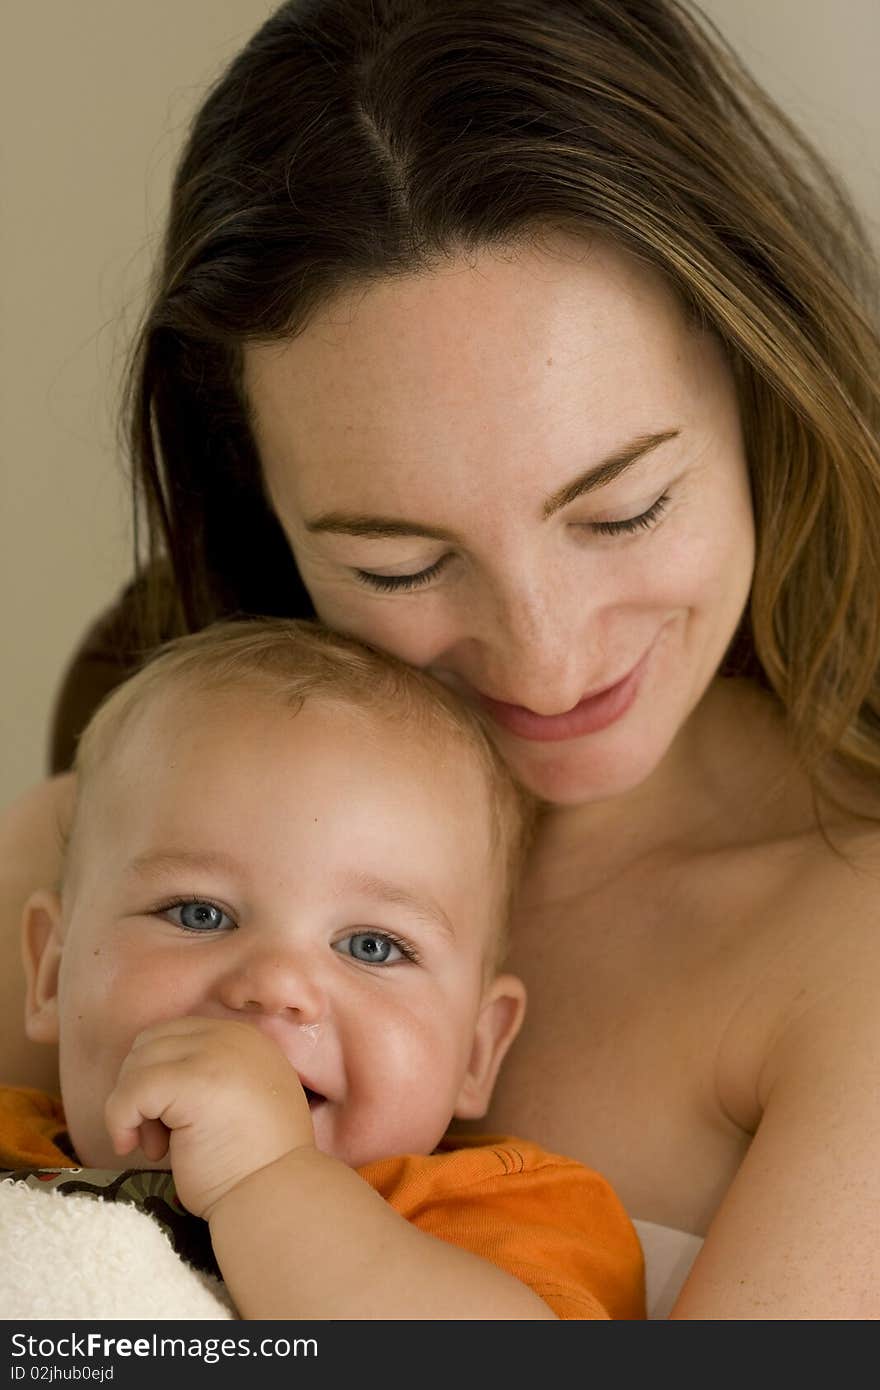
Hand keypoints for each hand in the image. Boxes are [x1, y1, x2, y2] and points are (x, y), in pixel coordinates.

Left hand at [104, 1016, 314, 1216]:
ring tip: (158, 1148)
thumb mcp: (241, 1099)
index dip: (157, 1076)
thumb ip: (212, 1075)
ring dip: (133, 1108)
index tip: (166, 1120)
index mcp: (244, 1038)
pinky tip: (132, 1148)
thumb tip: (155, 1077)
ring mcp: (213, 1054)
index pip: (174, 1036)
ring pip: (137, 1064)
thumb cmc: (255, 1162)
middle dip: (141, 1089)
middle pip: (150, 1043)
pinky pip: (130, 1090)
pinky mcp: (192, 1081)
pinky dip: (119, 1120)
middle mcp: (230, 1036)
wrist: (276, 1196)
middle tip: (158, 1139)